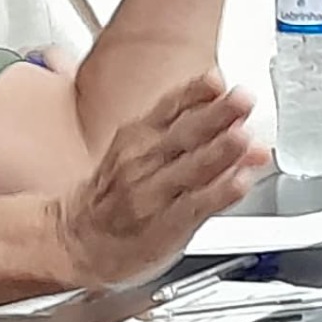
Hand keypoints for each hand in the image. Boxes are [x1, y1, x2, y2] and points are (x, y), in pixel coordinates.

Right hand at [51, 76, 257, 287]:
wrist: (78, 241)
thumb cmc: (115, 195)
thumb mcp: (137, 151)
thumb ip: (189, 132)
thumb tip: (237, 117)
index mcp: (137, 136)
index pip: (170, 106)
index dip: (196, 91)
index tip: (218, 80)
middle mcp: (142, 161)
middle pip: (185, 133)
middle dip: (217, 114)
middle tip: (243, 99)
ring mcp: (153, 193)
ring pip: (191, 168)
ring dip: (220, 151)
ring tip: (242, 136)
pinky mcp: (165, 226)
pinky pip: (195, 206)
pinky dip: (219, 194)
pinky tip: (239, 182)